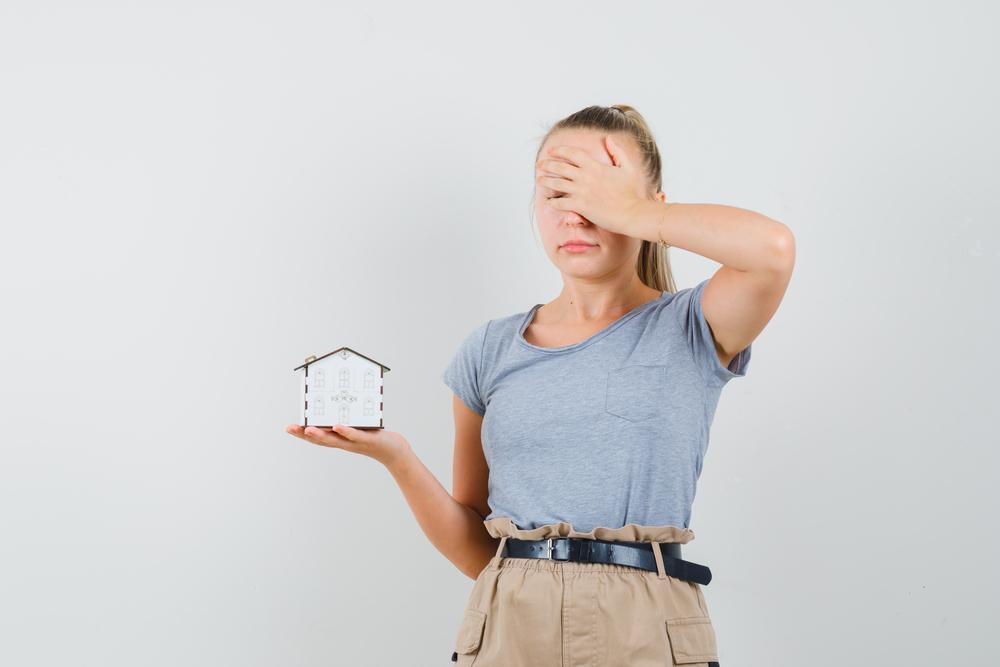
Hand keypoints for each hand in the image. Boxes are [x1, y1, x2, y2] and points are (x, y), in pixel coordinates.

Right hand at [285, 423, 410, 467]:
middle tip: (290, 429)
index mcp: (340, 439)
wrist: (394, 451)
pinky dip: (346, 431)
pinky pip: (355, 435)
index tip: (289, 428)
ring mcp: (355, 443)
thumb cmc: (375, 437)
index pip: (318, 438)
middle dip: (304, 434)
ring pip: (335, 440)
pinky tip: (337, 426)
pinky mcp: (367, 440)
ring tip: (307, 430)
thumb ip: (348, 418)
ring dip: (321, 435)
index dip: (303, 434)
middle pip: (321, 440)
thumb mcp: (359, 426)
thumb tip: (338, 399)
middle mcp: (344, 443)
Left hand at [535, 136, 648, 235]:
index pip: (573, 153)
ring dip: (546, 181)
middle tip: (540, 165)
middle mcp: (586, 177)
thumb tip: (608, 139)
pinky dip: (553, 202)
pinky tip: (549, 201)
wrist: (632, 213)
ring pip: (557, 184)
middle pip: (560, 167)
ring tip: (539, 181)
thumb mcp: (627, 167)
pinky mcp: (580, 206)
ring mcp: (582, 191)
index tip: (551, 151)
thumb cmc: (631, 192)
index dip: (560, 150)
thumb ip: (617, 151)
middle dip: (547, 164)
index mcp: (595, 166)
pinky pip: (561, 203)